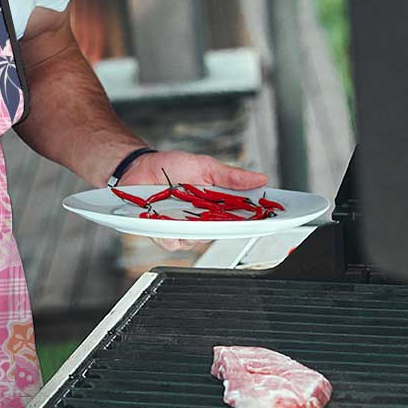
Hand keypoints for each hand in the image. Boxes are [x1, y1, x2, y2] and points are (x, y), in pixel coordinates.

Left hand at [121, 150, 268, 251]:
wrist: (138, 167)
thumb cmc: (170, 167)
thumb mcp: (204, 166)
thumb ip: (230, 176)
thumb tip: (260, 178)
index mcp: (215, 205)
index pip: (240, 217)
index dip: (256, 220)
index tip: (269, 218)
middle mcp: (200, 220)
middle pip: (220, 233)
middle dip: (224, 227)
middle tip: (225, 216)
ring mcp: (181, 228)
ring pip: (196, 241)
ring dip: (193, 229)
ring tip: (187, 214)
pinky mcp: (162, 233)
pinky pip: (171, 242)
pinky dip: (170, 234)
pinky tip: (167, 222)